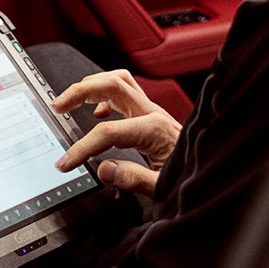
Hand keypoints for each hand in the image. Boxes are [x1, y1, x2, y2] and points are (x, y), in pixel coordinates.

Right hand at [51, 69, 181, 194]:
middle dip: (79, 92)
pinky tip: (96, 112)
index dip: (82, 147)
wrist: (211, 172)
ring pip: (117, 81)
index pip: (108, 132)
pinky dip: (104, 96)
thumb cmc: (191, 177)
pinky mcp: (151, 114)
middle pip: (111, 85)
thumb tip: (103, 170)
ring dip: (91, 85)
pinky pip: (124, 92)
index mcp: (154, 130)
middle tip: (57, 105)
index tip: (66, 162)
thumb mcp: (163, 187)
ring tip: (69, 100)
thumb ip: (133, 179)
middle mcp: (153, 113)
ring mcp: (152, 111)